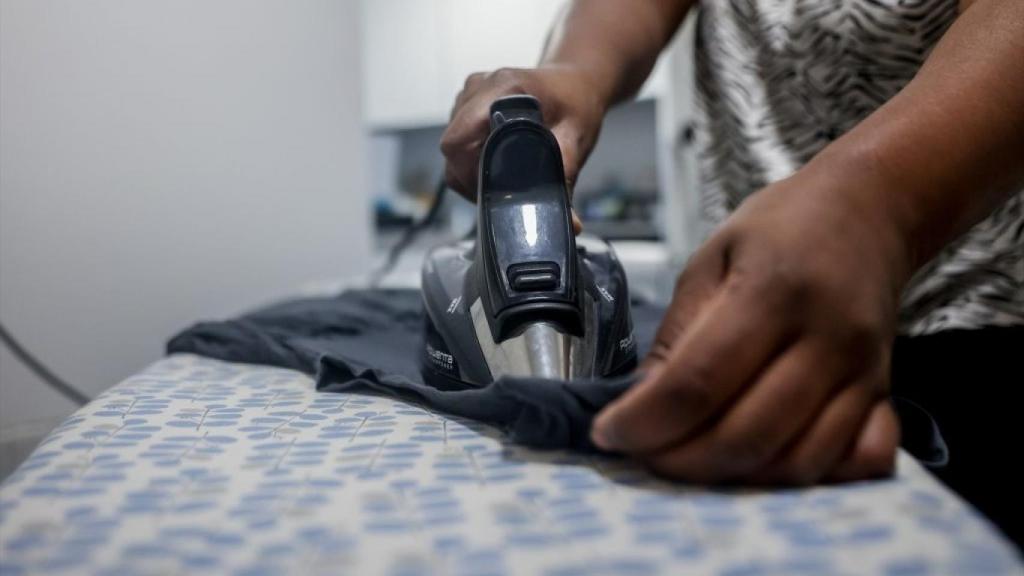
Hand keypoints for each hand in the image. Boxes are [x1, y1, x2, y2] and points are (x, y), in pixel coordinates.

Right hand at [440, 66, 605, 230]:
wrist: (575, 81)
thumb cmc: (576, 105)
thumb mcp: (576, 140)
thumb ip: (566, 179)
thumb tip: (570, 223)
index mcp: (502, 89)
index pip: (459, 140)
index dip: (471, 173)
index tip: (495, 188)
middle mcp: (478, 87)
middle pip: (452, 147)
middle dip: (472, 175)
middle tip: (503, 188)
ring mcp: (469, 93)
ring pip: (453, 146)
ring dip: (472, 166)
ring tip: (504, 171)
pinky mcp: (467, 102)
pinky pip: (459, 138)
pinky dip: (473, 155)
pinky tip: (499, 157)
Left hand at [591, 168, 909, 484]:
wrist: (868, 209)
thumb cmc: (780, 229)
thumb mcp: (709, 261)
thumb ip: (676, 335)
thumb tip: (638, 405)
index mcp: (771, 293)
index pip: (697, 384)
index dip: (645, 422)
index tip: (608, 434)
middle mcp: (824, 339)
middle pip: (746, 435)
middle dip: (681, 462)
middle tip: (644, 455)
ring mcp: (863, 372)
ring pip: (797, 462)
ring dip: (733, 481)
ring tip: (690, 462)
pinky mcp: (884, 393)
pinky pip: (859, 462)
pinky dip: (810, 480)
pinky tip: (767, 464)